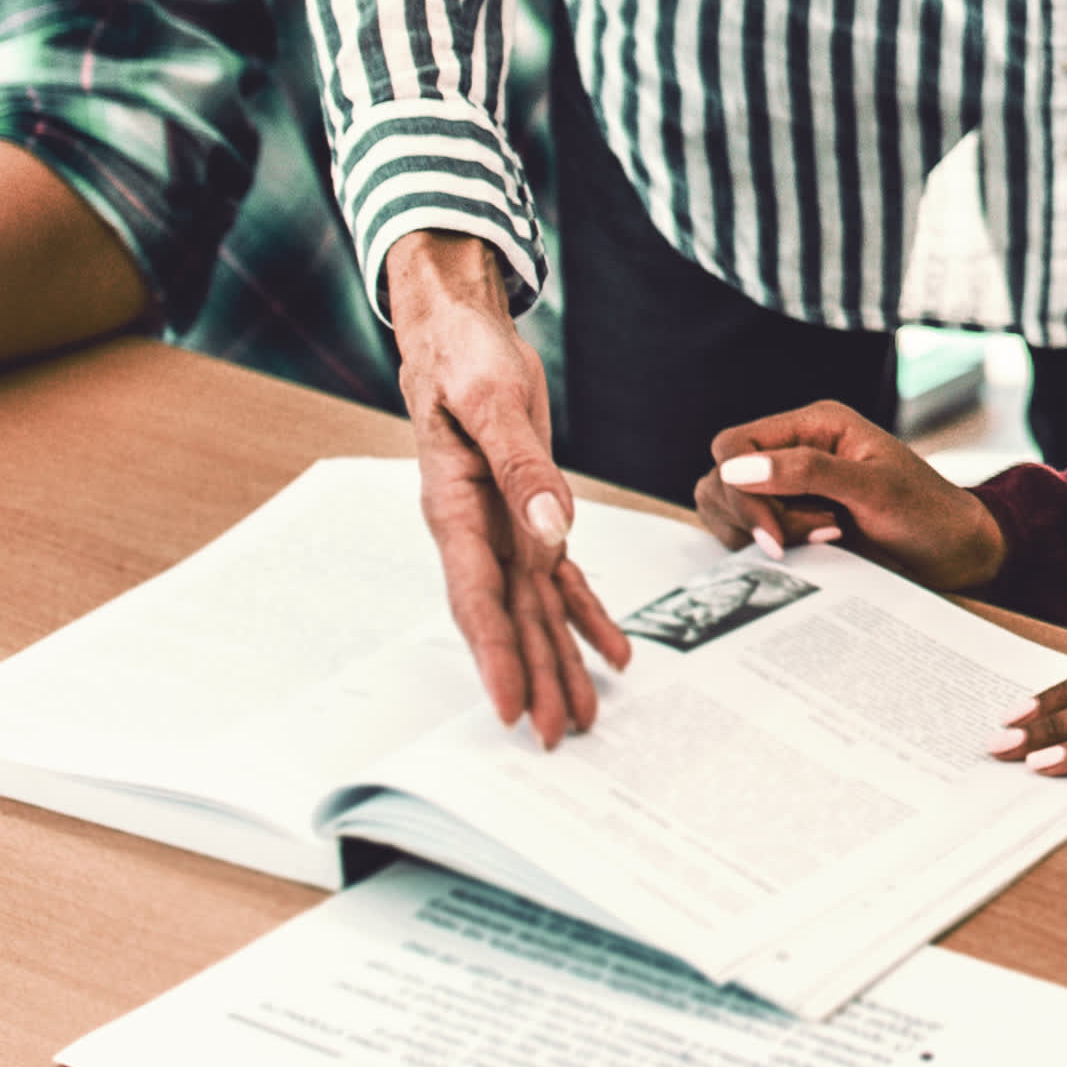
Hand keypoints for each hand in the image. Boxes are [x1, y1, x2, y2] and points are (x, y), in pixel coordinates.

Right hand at [382, 231, 622, 738]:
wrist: (458, 330)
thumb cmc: (463, 359)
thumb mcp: (492, 400)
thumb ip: (521, 466)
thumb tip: (553, 526)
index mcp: (455, 510)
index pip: (477, 599)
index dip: (495, 656)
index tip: (509, 706)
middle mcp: (475, 532)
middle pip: (508, 621)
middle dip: (533, 679)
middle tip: (554, 736)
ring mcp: (500, 528)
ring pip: (534, 611)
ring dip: (559, 662)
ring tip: (583, 715)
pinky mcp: (527, 513)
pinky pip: (557, 578)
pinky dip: (585, 615)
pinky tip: (611, 653)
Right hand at [702, 400, 1007, 590]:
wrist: (956, 554)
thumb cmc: (927, 513)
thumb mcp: (874, 489)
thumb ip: (807, 472)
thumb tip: (734, 469)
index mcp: (814, 425)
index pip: (733, 445)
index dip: (741, 490)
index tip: (773, 535)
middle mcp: (795, 449)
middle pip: (723, 479)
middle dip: (758, 516)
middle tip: (818, 535)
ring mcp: (790, 487)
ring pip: (728, 508)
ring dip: (765, 533)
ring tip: (824, 539)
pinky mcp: (791, 521)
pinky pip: (747, 533)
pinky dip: (769, 548)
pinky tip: (816, 550)